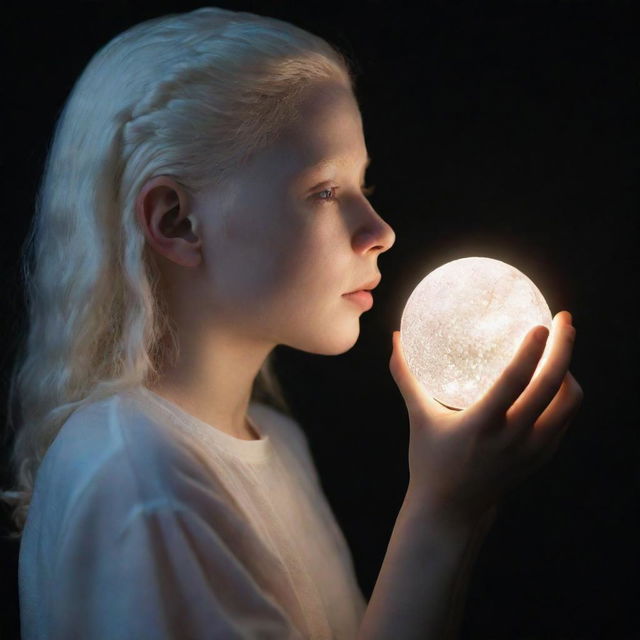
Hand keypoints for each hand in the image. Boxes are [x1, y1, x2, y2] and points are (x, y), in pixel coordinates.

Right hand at [389, 311, 583, 527]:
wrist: (451, 511)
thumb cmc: (430, 460)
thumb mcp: (418, 418)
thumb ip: (406, 376)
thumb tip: (396, 338)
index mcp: (481, 425)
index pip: (515, 382)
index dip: (532, 351)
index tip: (542, 324)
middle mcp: (512, 438)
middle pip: (553, 387)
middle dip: (565, 348)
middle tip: (566, 320)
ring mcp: (532, 451)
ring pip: (568, 404)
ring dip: (569, 372)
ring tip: (559, 349)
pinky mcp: (542, 458)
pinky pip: (564, 419)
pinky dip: (564, 395)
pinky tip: (553, 380)